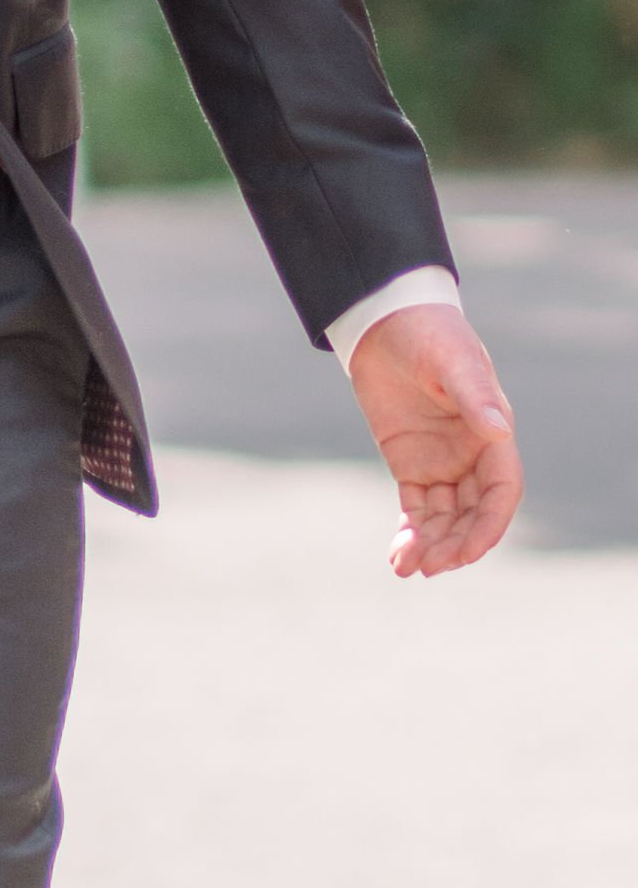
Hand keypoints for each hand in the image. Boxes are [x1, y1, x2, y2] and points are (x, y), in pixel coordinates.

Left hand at [347, 303, 521, 577]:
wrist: (384, 320)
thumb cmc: (428, 334)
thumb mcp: (451, 361)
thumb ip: (474, 395)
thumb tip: (498, 430)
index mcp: (493, 433)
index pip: (502, 491)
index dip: (490, 523)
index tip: (470, 551)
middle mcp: (473, 454)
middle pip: (474, 512)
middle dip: (457, 543)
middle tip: (431, 566)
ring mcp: (443, 462)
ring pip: (445, 517)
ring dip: (432, 545)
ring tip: (407, 568)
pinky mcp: (411, 464)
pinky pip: (417, 508)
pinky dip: (410, 534)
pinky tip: (399, 558)